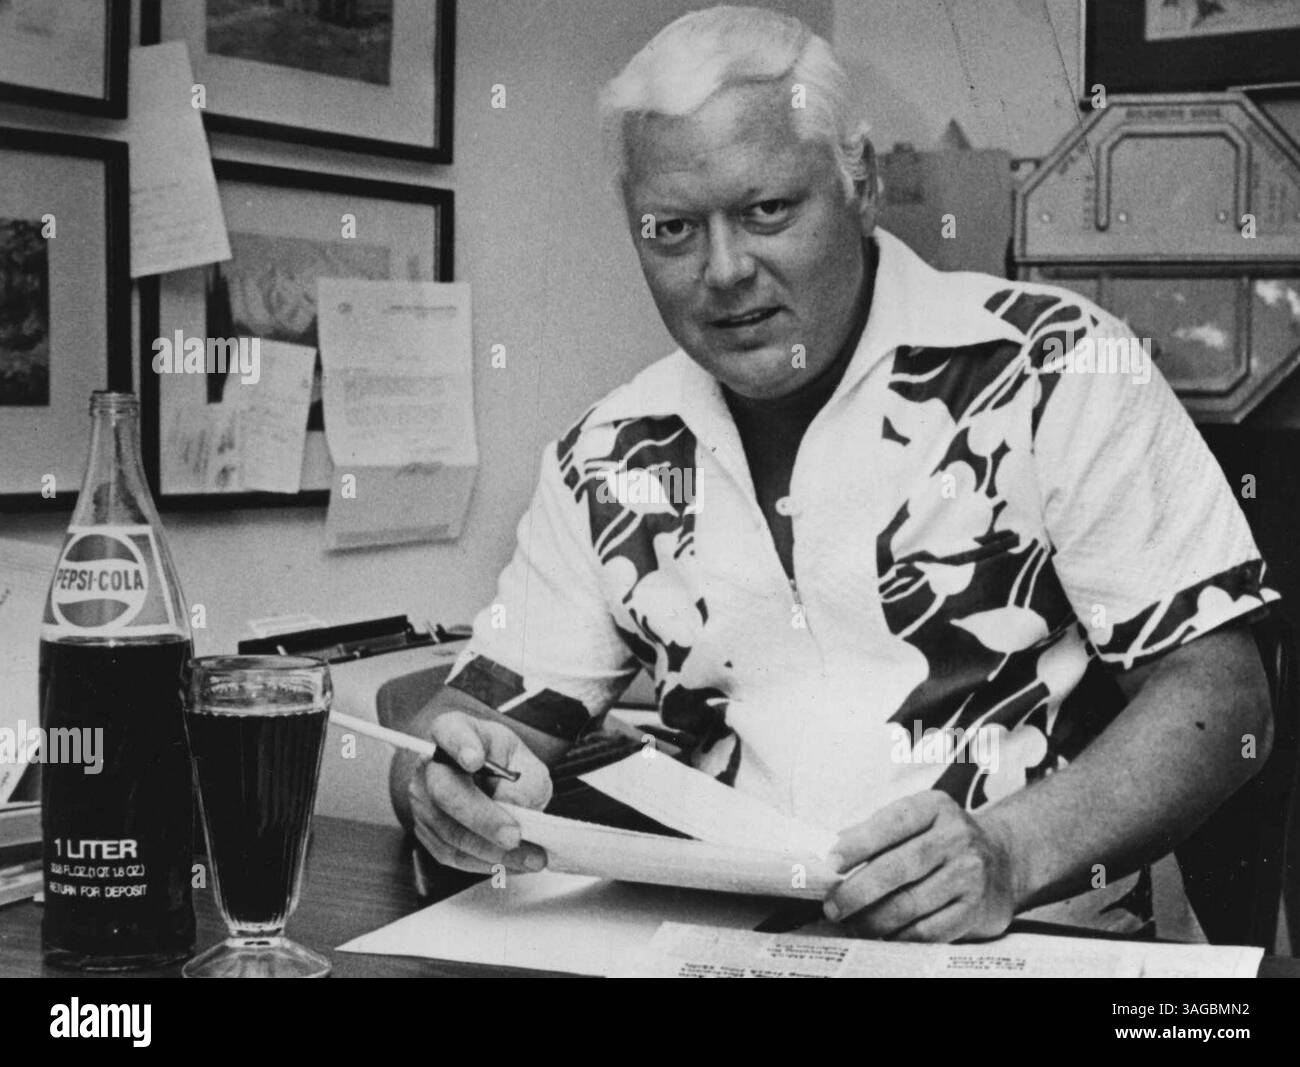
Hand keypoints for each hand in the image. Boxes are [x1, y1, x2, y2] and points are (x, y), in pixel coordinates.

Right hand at [406, 711, 552, 874]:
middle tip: (515, 836)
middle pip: (445, 791)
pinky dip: (485, 863)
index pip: (449, 732)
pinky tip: (512, 864)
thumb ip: (527, 781)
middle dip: (482, 819)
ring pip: (449, 831)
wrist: (485, 781)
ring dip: (492, 851)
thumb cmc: (503, 765)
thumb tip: (518, 809)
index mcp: (454, 731)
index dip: (460, 745)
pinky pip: (452, 854)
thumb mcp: (525, 761)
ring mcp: (423, 800)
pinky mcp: (426, 832)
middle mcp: (430, 765)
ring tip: (530, 858)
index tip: (475, 759)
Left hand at [823, 791, 1018, 941]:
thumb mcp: (915, 821)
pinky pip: (930, 929)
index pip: (893, 822)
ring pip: (911, 903)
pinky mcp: (976, 909)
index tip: (831, 862)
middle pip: (899, 867)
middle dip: (858, 890)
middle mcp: (957, 837)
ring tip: (852, 924)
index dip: (859, 843)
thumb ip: (874, 832)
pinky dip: (900, 936)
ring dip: (874, 919)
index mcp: (935, 807)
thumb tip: (828, 853)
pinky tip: (883, 936)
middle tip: (833, 906)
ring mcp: (970, 874)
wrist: (1003, 860)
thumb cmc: (940, 840)